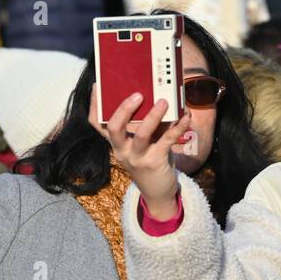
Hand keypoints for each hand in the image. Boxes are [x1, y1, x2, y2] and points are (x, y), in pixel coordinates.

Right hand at [90, 84, 192, 218]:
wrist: (157, 192)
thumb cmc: (149, 161)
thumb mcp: (141, 145)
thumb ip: (143, 125)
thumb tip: (156, 97)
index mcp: (115, 144)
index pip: (97, 124)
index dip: (94, 105)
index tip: (97, 86)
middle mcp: (122, 151)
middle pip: (114, 128)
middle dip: (125, 109)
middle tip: (138, 94)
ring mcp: (138, 158)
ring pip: (141, 135)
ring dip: (153, 116)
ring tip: (163, 102)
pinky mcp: (156, 162)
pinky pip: (166, 141)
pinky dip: (178, 127)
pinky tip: (186, 117)